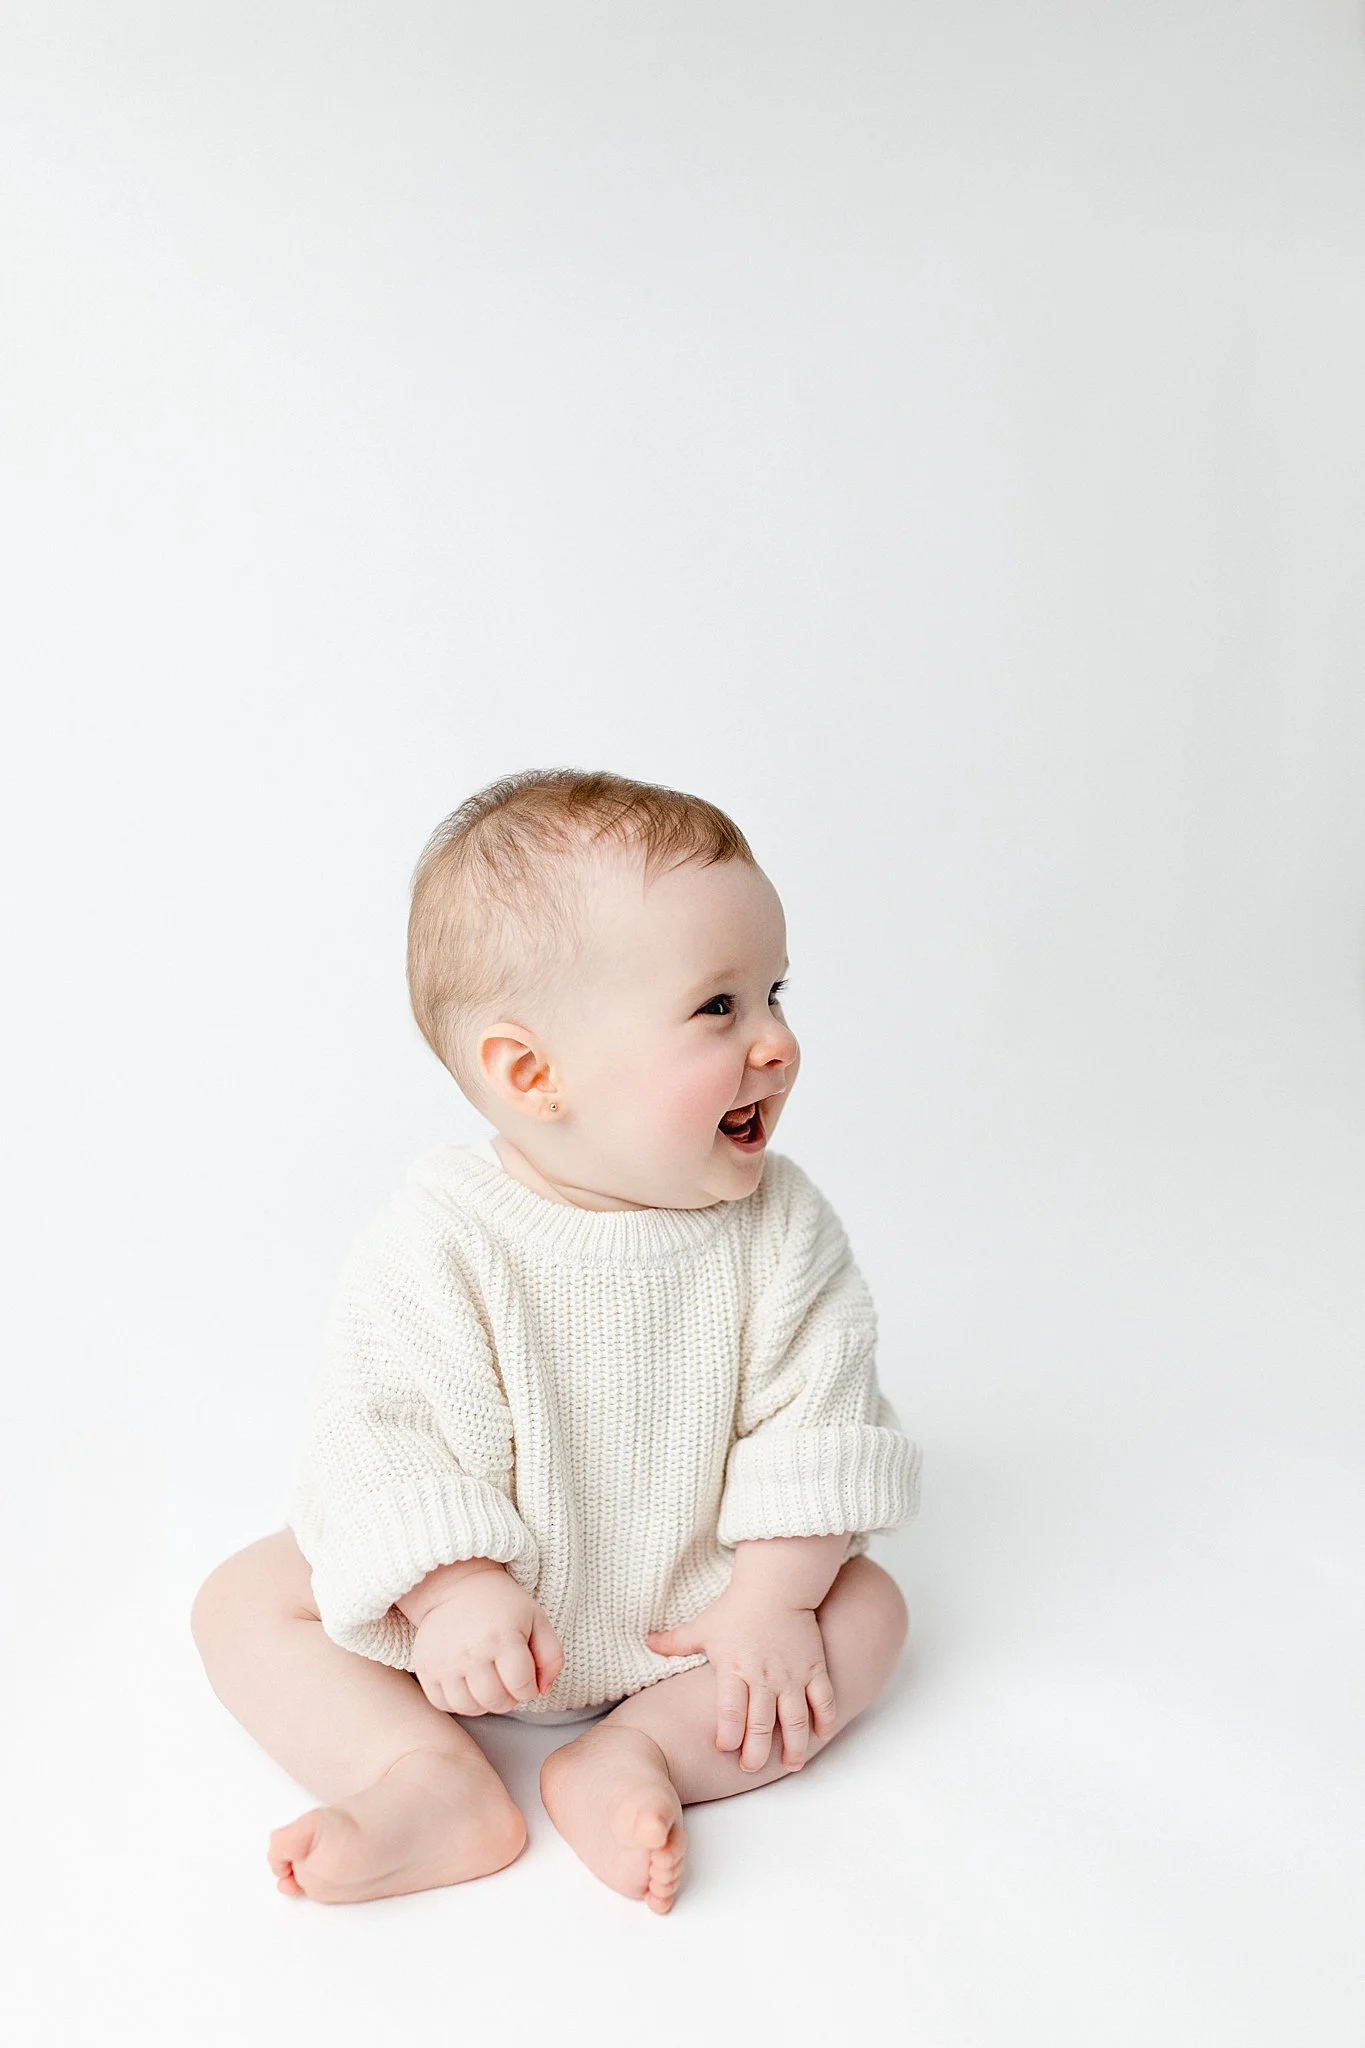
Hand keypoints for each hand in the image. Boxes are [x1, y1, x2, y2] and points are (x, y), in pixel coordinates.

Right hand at [409, 1564, 564, 1714]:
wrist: (458, 1587)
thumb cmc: (503, 1606)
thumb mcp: (537, 1620)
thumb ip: (551, 1657)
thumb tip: (542, 1691)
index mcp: (503, 1637)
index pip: (523, 1687)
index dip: (529, 1688)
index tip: (525, 1677)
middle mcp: (472, 1651)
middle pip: (497, 1701)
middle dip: (509, 1698)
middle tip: (507, 1681)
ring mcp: (445, 1661)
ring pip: (470, 1708)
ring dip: (483, 1703)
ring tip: (488, 1683)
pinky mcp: (425, 1667)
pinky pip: (444, 1704)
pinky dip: (458, 1701)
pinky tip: (467, 1683)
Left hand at [645, 1584, 836, 1771]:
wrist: (776, 1584)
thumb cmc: (736, 1607)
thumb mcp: (702, 1626)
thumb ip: (675, 1641)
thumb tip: (646, 1642)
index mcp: (734, 1670)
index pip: (730, 1712)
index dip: (728, 1736)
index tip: (725, 1749)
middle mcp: (763, 1677)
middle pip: (761, 1724)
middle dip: (757, 1753)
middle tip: (751, 1767)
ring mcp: (792, 1675)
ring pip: (796, 1719)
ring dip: (795, 1746)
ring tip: (792, 1764)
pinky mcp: (814, 1668)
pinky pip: (823, 1700)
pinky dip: (824, 1720)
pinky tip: (821, 1735)